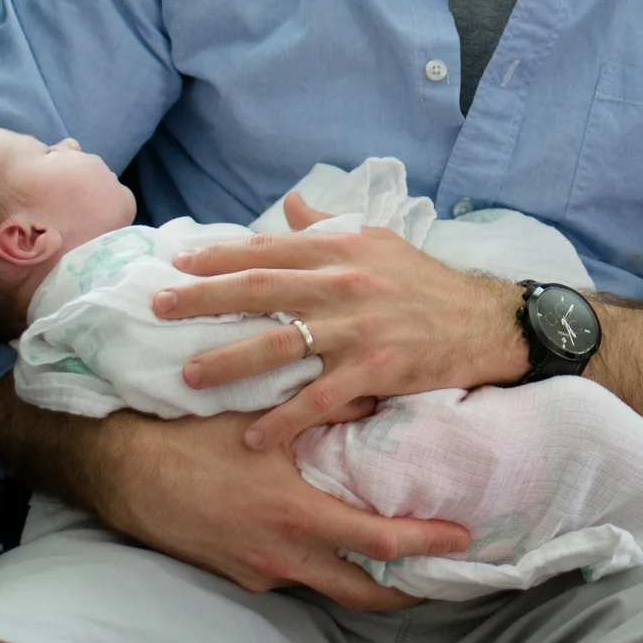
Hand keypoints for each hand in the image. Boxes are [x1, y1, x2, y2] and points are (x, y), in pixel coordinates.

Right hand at [94, 407, 471, 611]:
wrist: (120, 471)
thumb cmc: (189, 436)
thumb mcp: (261, 414)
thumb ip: (324, 406)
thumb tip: (378, 393)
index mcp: (296, 516)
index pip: (379, 544)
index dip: (426, 544)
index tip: (463, 537)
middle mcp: (281, 557)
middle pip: (361, 593)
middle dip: (406, 592)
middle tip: (441, 575)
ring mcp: (257, 573)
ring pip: (326, 587)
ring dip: (363, 579)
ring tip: (397, 561)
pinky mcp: (236, 575)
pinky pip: (291, 578)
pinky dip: (321, 567)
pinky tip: (330, 542)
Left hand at [156, 193, 530, 450]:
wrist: (486, 323)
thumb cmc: (427, 284)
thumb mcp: (381, 242)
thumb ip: (330, 227)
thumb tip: (290, 206)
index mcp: (343, 250)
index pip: (268, 249)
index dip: (218, 256)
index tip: (176, 263)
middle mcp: (344, 284)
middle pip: (259, 289)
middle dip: (202, 299)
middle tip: (157, 308)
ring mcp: (358, 329)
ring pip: (279, 344)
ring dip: (228, 361)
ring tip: (187, 376)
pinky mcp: (375, 371)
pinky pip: (317, 399)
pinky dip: (283, 419)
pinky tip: (253, 436)